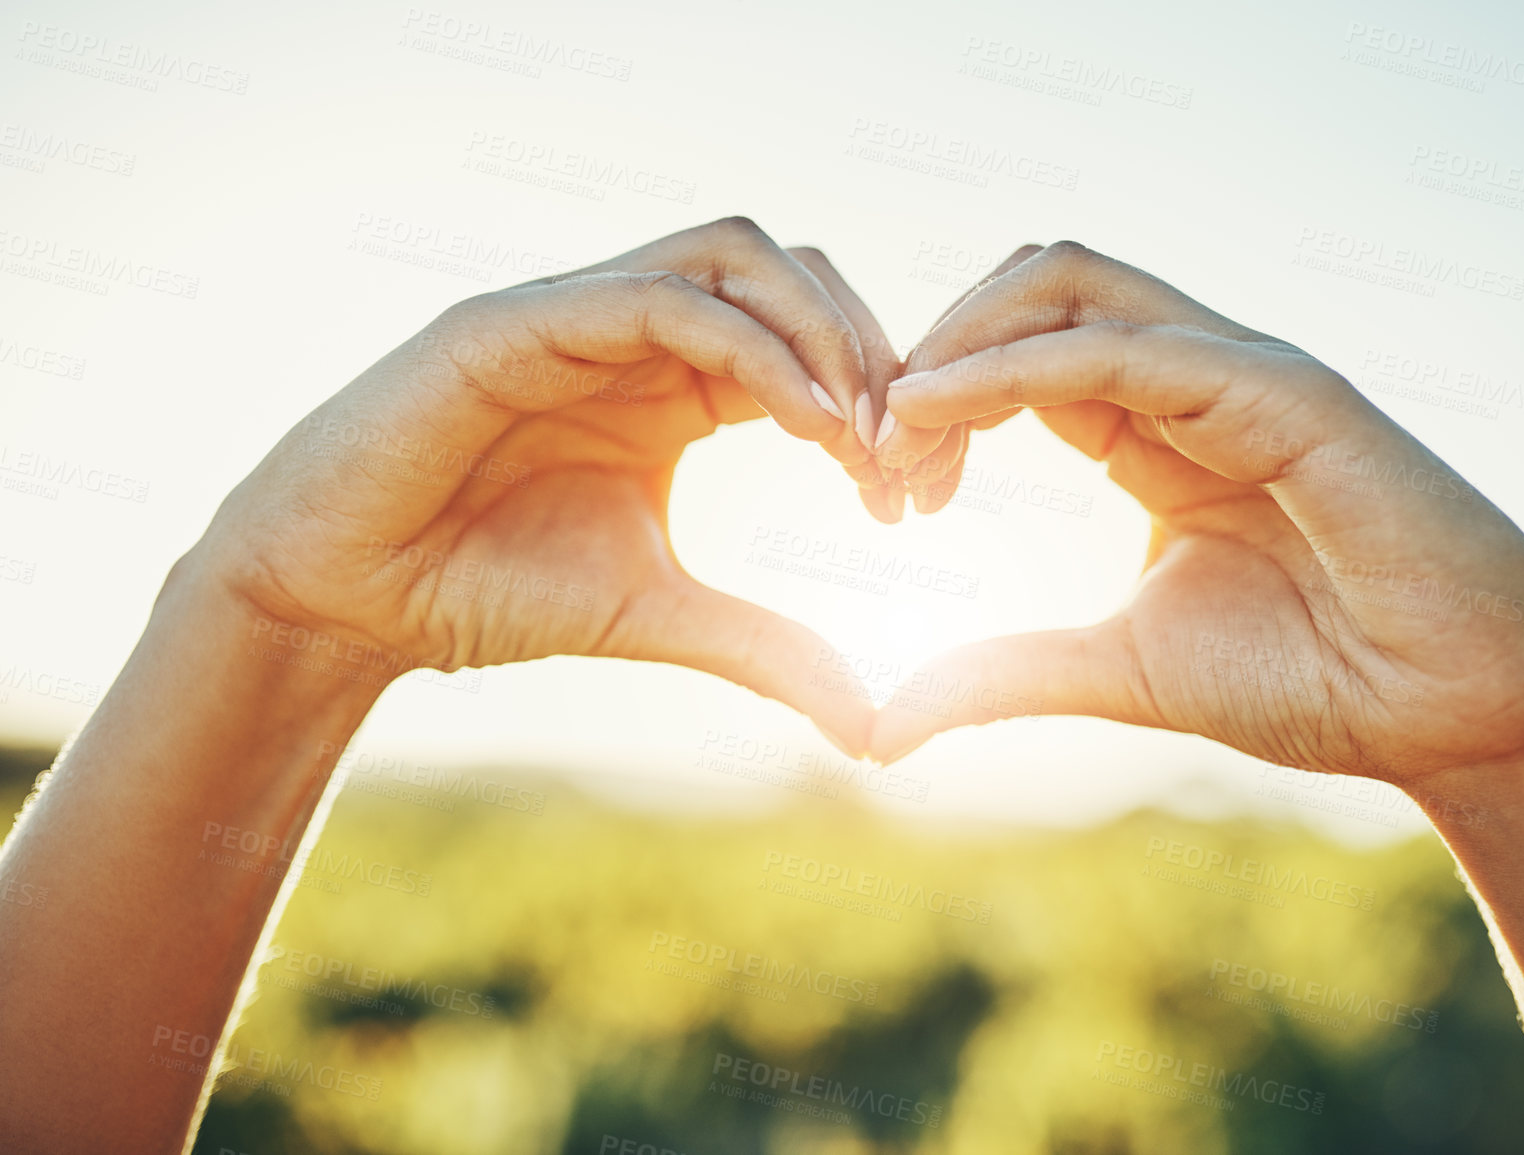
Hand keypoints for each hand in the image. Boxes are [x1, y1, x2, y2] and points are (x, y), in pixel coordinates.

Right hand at [187, 217, 887, 753]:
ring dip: (819, 331)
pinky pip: (657, 299)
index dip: (877, 400)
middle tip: (905, 456)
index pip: (806, 340)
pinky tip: (805, 423)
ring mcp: (575, 314)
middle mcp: (633, 331)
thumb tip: (875, 726)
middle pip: (789, 272)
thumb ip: (764, 648)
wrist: (345, 602)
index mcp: (673, 382)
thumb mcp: (655, 615)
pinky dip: (749, 346)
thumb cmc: (486, 591)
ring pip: (733, 256)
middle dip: (868, 350)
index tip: (913, 496)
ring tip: (863, 434)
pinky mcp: (514, 322)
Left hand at [867, 242, 1523, 783]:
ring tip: (899, 428)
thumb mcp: (1119, 670)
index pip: (1017, 359)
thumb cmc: (1315, 681)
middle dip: (932, 352)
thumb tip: (878, 727)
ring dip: (963, 341)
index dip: (932, 402)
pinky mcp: (1288, 392)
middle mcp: (1191, 383)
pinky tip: (947, 413)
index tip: (880, 486)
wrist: (1454, 716)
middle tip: (878, 453)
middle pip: (1031, 289)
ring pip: (1071, 281)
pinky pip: (1132, 347)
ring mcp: (1241, 374)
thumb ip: (1004, 675)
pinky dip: (1022, 366)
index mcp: (1155, 430)